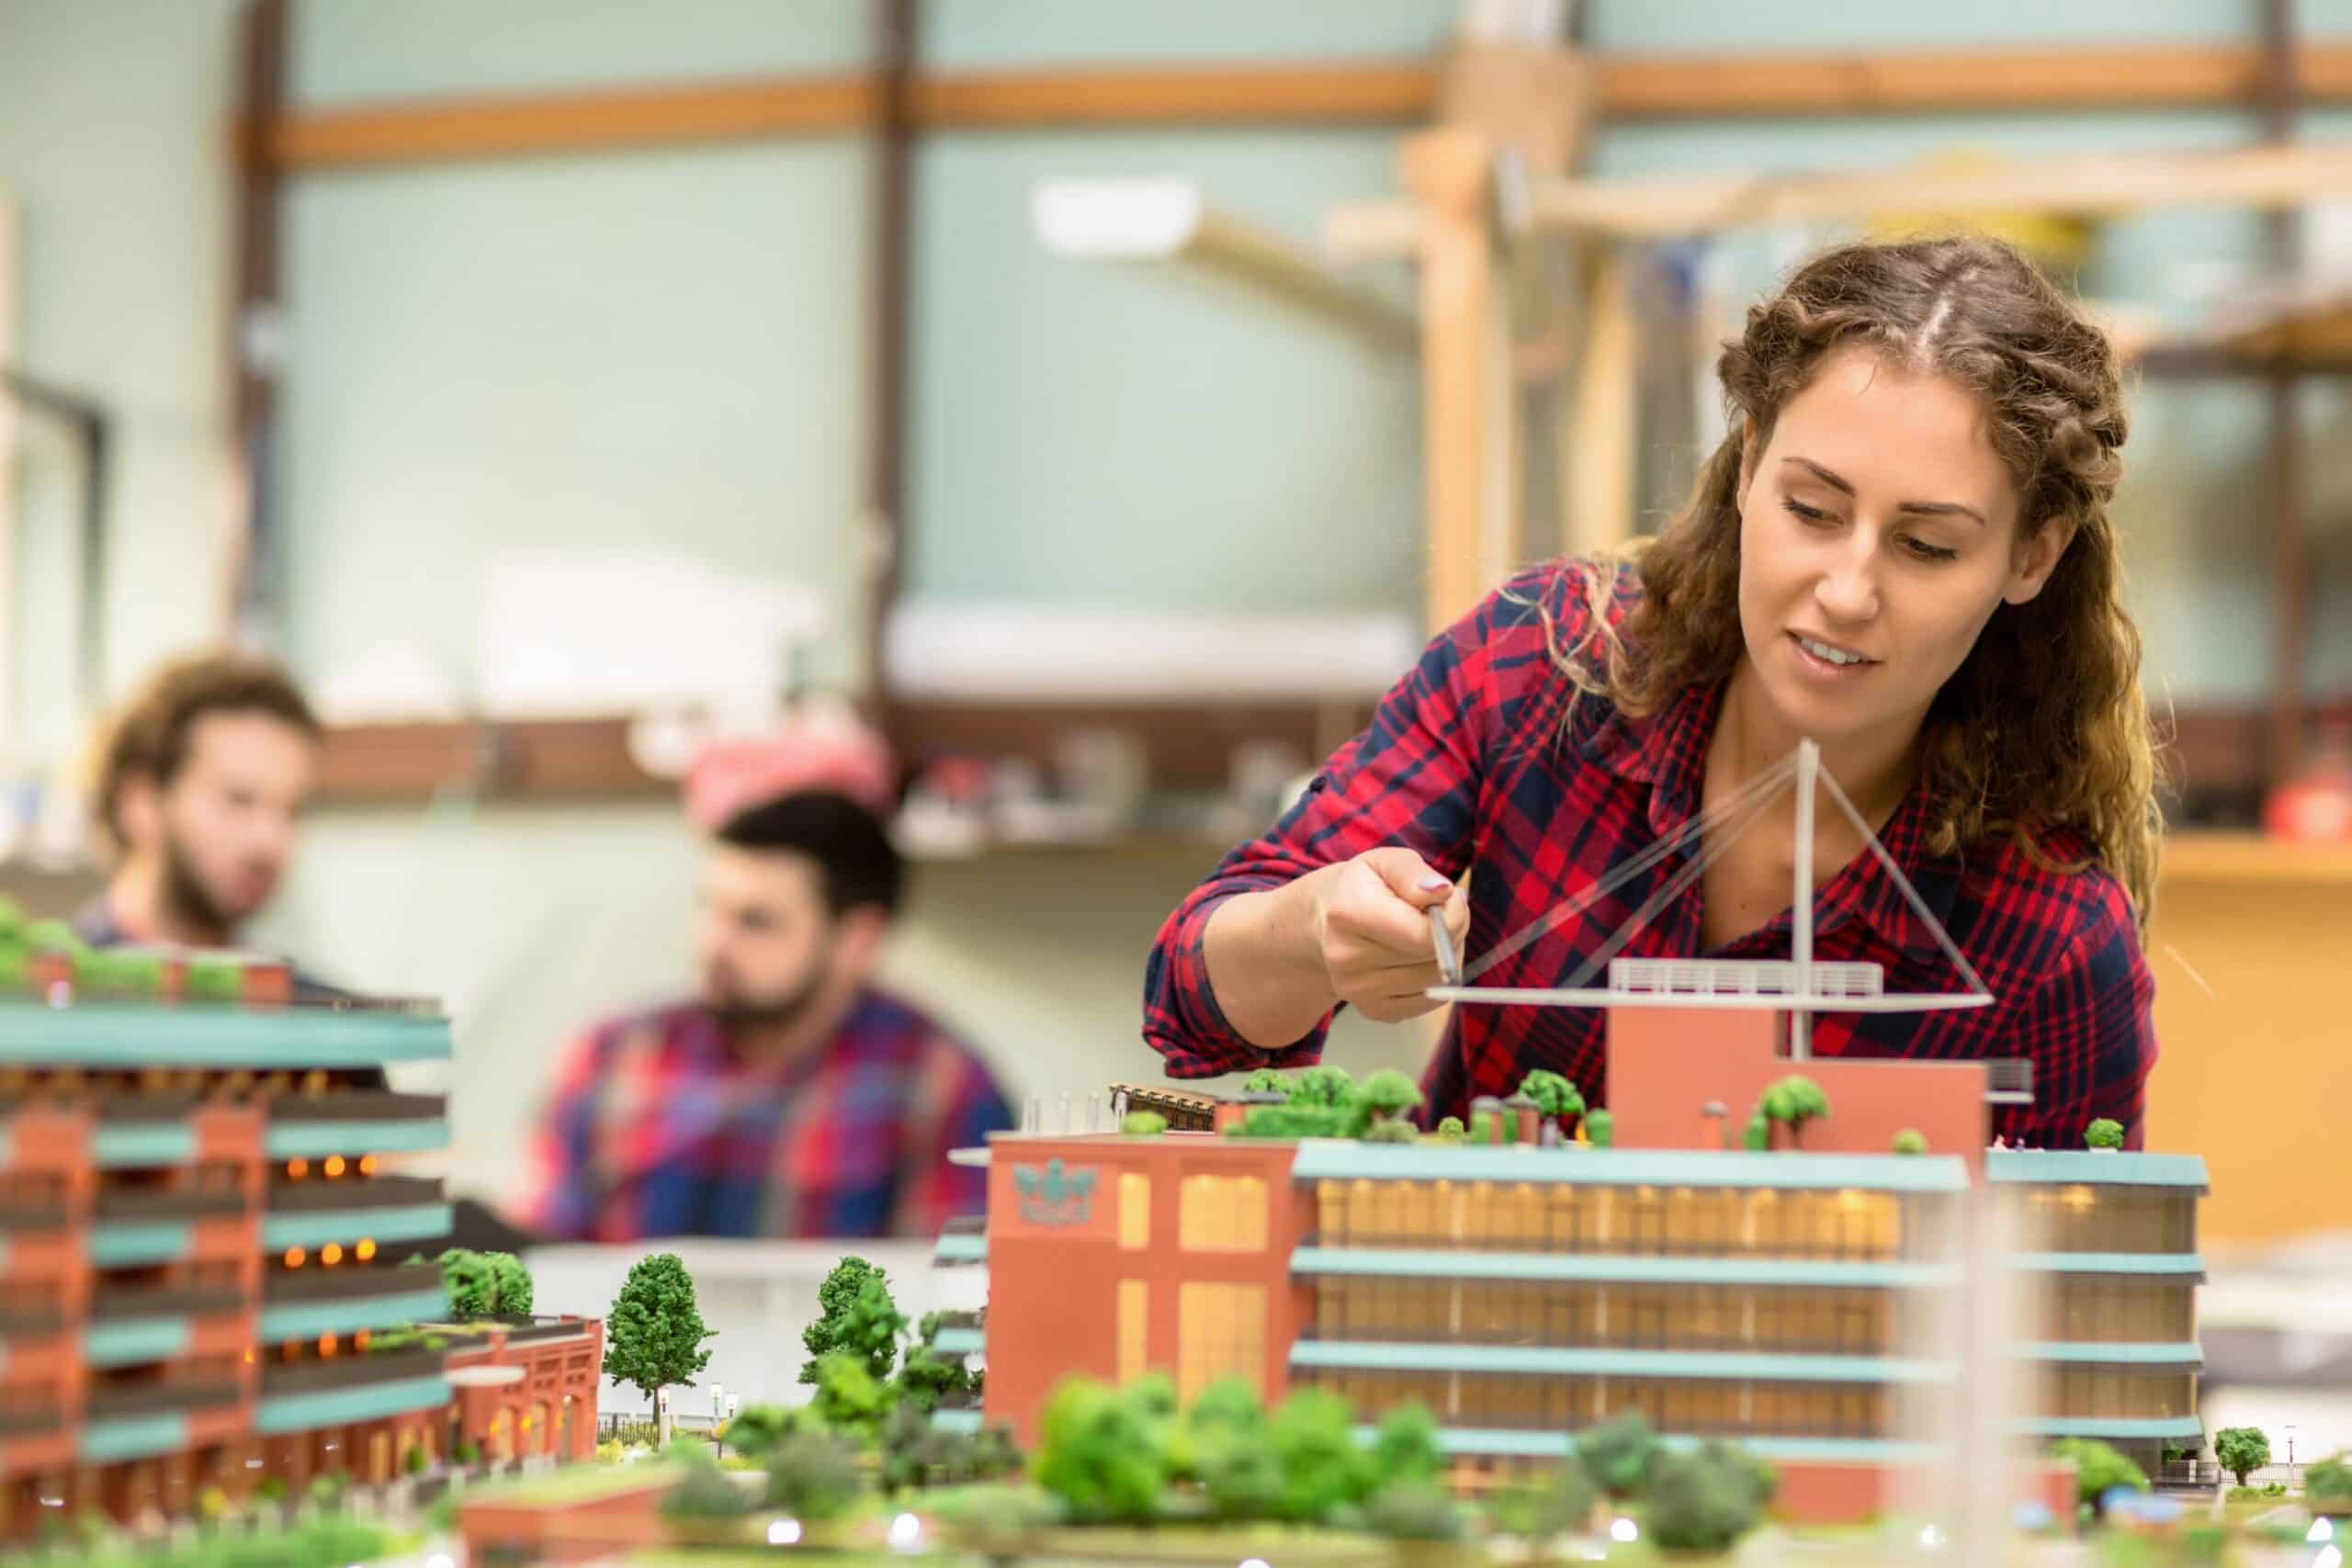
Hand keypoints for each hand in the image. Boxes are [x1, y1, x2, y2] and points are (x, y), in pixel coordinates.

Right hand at [1306, 848, 1468, 1022]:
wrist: (1326, 921)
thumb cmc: (1365, 886)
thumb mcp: (1386, 862)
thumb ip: (1414, 873)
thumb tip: (1443, 892)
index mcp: (1348, 914)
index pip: (1424, 936)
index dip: (1453, 917)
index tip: (1447, 898)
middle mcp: (1346, 959)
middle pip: (1435, 961)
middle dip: (1451, 935)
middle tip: (1437, 914)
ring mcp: (1356, 990)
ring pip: (1437, 983)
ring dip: (1447, 958)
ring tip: (1426, 934)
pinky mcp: (1371, 1010)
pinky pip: (1428, 1002)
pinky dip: (1434, 980)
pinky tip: (1416, 958)